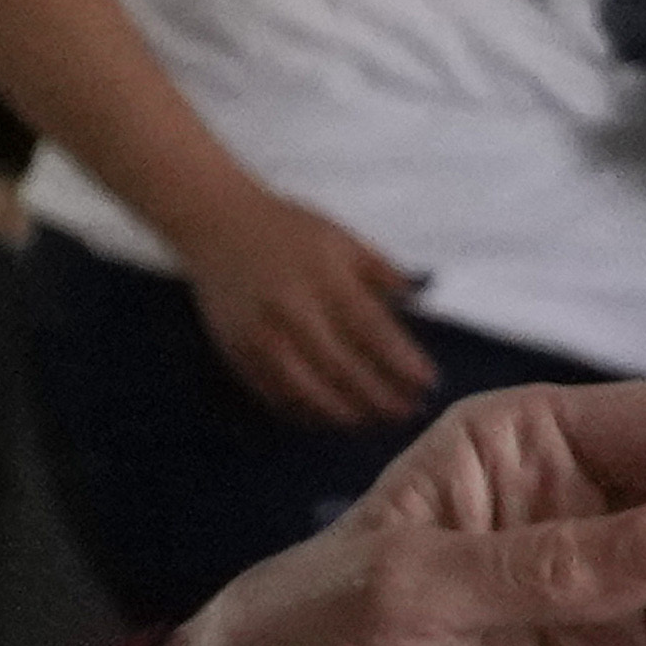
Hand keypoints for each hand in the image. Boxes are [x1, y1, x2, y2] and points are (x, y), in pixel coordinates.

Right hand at [164, 185, 441, 431]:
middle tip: (408, 411)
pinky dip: (307, 412)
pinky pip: (276, 395)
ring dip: (346, 413)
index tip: (428, 382)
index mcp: (324, 278)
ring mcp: (260, 337)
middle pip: (344, 369)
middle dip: (381, 396)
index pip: (372, 331)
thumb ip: (381, 271)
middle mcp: (291, 311)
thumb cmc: (289, 230)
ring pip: (309, 392)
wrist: (217, 224)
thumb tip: (420, 303)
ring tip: (374, 420)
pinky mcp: (237, 354)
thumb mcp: (342, 238)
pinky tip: (330, 416)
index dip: (402, 362)